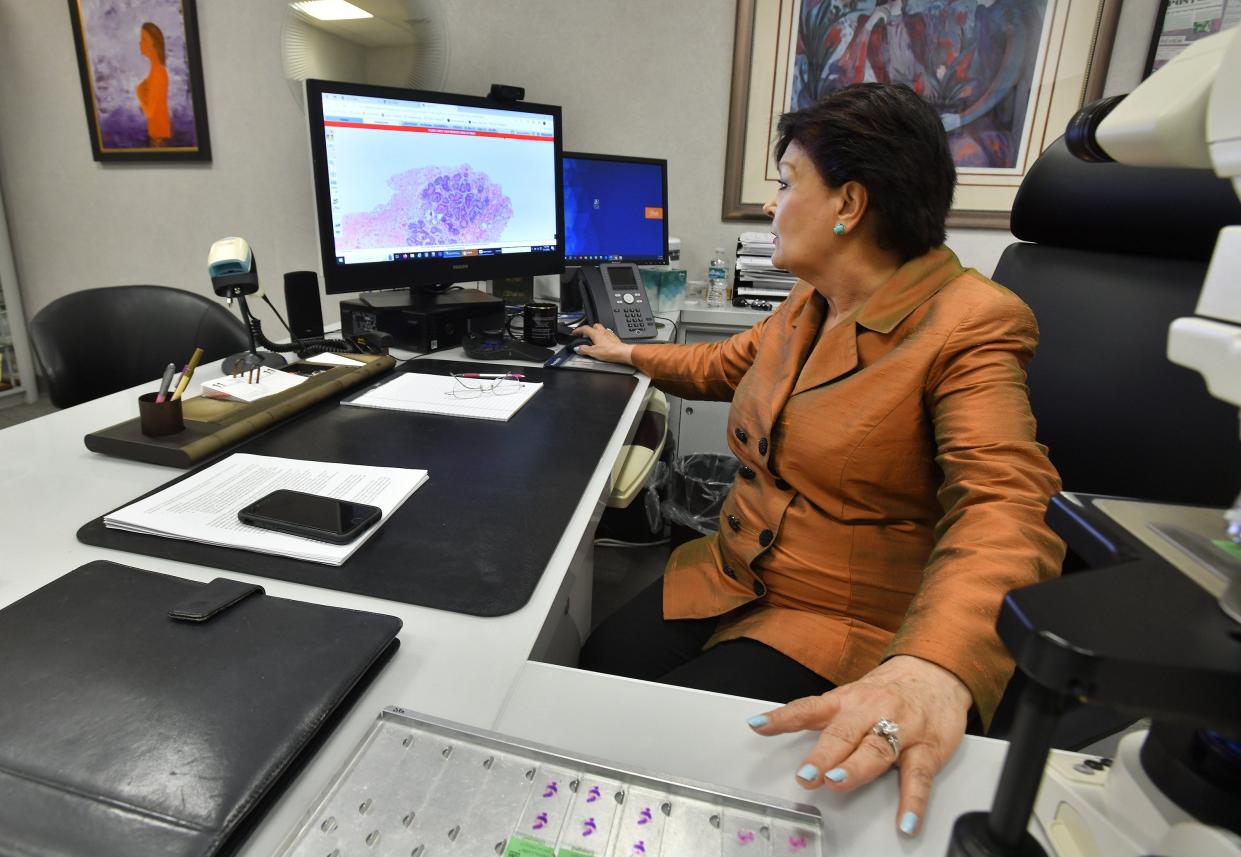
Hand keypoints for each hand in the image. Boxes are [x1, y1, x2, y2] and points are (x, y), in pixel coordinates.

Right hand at [573, 323, 635, 364]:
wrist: (622, 353)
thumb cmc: (610, 351)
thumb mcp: (593, 352)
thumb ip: (584, 349)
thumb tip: (578, 348)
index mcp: (596, 333)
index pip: (585, 328)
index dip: (578, 330)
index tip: (574, 333)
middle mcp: (603, 332)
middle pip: (594, 326)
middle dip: (589, 329)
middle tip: (585, 335)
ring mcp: (609, 334)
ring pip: (601, 329)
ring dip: (596, 332)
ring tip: (593, 339)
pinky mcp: (614, 339)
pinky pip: (607, 334)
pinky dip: (603, 337)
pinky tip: (603, 343)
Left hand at [747, 655, 971, 836]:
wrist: (936, 673)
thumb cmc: (888, 691)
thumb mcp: (852, 697)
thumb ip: (823, 717)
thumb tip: (779, 730)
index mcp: (848, 700)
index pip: (809, 707)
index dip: (782, 717)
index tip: (758, 725)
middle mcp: (871, 712)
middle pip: (843, 734)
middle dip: (823, 755)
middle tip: (805, 774)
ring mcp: (901, 730)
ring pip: (876, 751)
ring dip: (855, 769)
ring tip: (837, 783)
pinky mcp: (928, 749)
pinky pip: (919, 777)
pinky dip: (913, 803)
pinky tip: (905, 822)